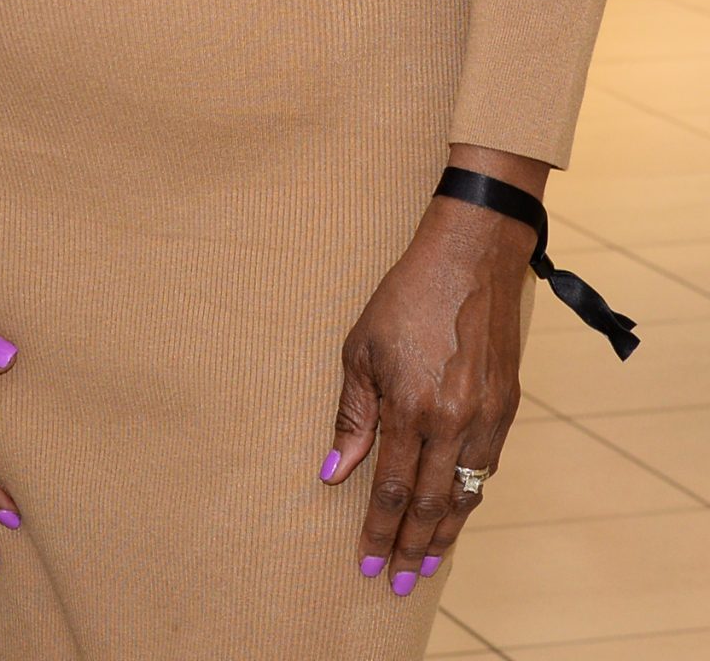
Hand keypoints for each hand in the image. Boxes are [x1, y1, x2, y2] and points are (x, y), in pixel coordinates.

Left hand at [324, 172, 535, 593]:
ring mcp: (486, 417)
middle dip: (410, 546)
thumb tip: (334, 470)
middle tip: (395, 581)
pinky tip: (456, 511)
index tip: (366, 561)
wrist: (469, 260)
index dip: (379, 529)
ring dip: (444, 532)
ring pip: (465, 493)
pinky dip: (469, 496)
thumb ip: (352, 414)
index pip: (393, 487)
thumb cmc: (406, 297)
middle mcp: (452, 421)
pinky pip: (486, 467)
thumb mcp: (360, 348)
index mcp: (410, 406)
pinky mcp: (508, 408)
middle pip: (431, 503)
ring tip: (425, 562)